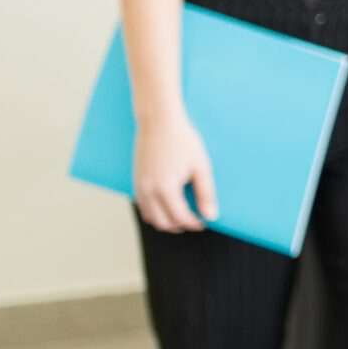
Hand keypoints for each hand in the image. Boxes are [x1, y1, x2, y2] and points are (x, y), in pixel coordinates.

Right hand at [134, 110, 217, 232]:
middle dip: (180, 226)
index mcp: (165, 189)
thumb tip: (211, 216)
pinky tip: (168, 205)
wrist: (159, 122)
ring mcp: (139, 187)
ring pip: (150, 217)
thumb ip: (206, 193)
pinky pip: (142, 206)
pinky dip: (155, 212)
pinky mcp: (136, 181)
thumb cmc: (183, 141)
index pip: (180, 218)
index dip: (194, 223)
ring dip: (166, 221)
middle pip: (163, 222)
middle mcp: (148, 191)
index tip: (204, 222)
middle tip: (195, 221)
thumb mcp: (201, 166)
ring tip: (183, 216)